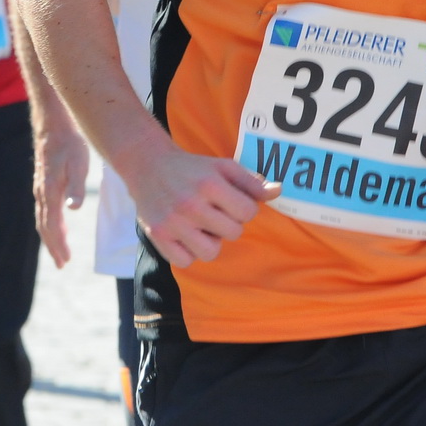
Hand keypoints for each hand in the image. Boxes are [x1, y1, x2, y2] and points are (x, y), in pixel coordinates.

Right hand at [34, 119, 90, 267]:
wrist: (54, 125)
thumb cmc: (70, 144)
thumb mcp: (79, 164)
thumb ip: (76, 187)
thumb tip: (73, 209)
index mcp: (49, 191)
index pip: (52, 225)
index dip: (59, 244)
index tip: (65, 260)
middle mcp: (41, 193)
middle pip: (44, 226)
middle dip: (53, 246)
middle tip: (62, 264)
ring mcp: (40, 188)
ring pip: (42, 219)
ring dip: (50, 237)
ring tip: (60, 252)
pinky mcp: (43, 182)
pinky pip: (44, 210)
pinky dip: (50, 223)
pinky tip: (59, 226)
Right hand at [121, 140, 279, 267]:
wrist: (148, 164)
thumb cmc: (192, 168)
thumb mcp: (222, 167)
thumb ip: (251, 181)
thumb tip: (278, 191)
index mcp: (209, 184)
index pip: (248, 212)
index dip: (244, 208)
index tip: (230, 201)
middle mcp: (190, 204)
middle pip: (233, 233)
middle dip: (227, 223)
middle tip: (212, 211)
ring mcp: (172, 222)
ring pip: (211, 252)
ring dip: (210, 241)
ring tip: (200, 226)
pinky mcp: (157, 235)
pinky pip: (185, 261)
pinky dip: (188, 252)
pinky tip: (185, 235)